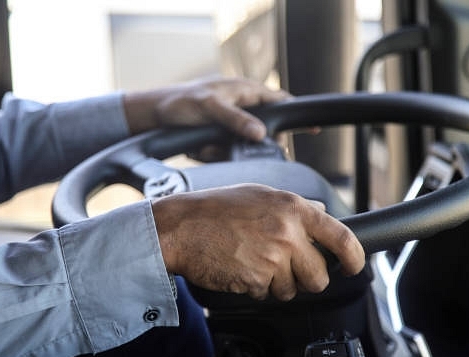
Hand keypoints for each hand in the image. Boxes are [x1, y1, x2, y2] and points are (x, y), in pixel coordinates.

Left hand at [122, 76, 291, 139]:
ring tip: (207, 145)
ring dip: (227, 150)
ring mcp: (232, 123)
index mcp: (245, 91)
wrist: (155, 114)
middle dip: (253, 143)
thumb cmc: (182, 102)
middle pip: (264, 129)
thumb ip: (236, 119)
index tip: (314, 128)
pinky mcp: (221, 137)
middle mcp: (242, 107)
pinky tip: (201, 148)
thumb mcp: (210, 107)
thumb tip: (261, 133)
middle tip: (237, 148)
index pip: (279, 102)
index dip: (295, 115)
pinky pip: (228, 151)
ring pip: (245, 145)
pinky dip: (216, 153)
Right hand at [152, 184, 365, 300]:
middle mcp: (287, 233)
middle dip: (306, 278)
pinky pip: (267, 294)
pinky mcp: (256, 280)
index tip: (355, 266)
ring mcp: (272, 258)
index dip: (354, 257)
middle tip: (286, 267)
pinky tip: (242, 268)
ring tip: (256, 262)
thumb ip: (294, 206)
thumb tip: (322, 213)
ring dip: (278, 284)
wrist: (181, 227)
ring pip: (293, 290)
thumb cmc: (215, 209)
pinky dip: (257, 288)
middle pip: (319, 275)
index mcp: (292, 208)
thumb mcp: (260, 194)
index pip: (341, 236)